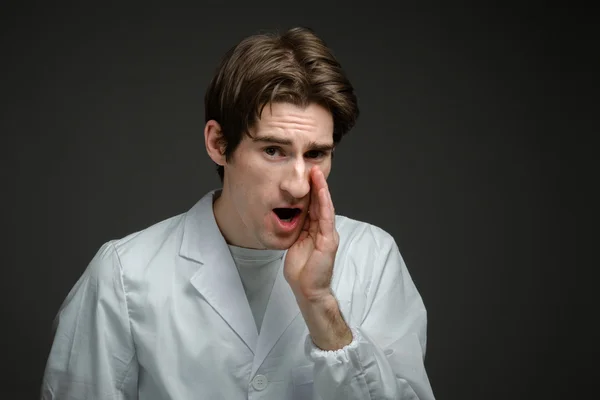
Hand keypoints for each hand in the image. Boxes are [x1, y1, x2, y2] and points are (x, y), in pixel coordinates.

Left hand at [284, 166, 339, 302]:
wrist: (307, 289)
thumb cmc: (301, 270)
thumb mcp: (294, 243)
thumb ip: (295, 229)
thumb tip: (286, 216)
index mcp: (315, 230)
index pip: (313, 205)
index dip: (310, 189)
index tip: (305, 174)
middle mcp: (323, 229)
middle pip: (320, 202)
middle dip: (316, 184)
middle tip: (311, 166)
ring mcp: (327, 234)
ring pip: (324, 207)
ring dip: (321, 189)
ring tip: (317, 173)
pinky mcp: (328, 241)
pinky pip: (325, 218)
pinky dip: (324, 203)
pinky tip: (321, 192)